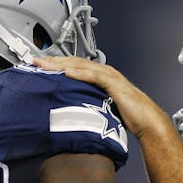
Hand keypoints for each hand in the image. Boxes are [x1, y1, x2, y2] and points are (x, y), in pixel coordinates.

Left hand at [34, 56, 170, 140]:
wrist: (147, 120)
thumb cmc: (129, 115)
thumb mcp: (102, 107)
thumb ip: (88, 102)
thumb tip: (70, 108)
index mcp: (100, 77)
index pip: (74, 67)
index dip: (56, 65)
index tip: (40, 67)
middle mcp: (104, 72)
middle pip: (74, 63)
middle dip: (54, 61)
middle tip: (35, 61)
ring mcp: (110, 76)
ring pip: (82, 66)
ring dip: (62, 64)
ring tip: (46, 65)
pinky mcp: (115, 84)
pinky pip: (95, 76)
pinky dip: (81, 73)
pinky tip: (68, 73)